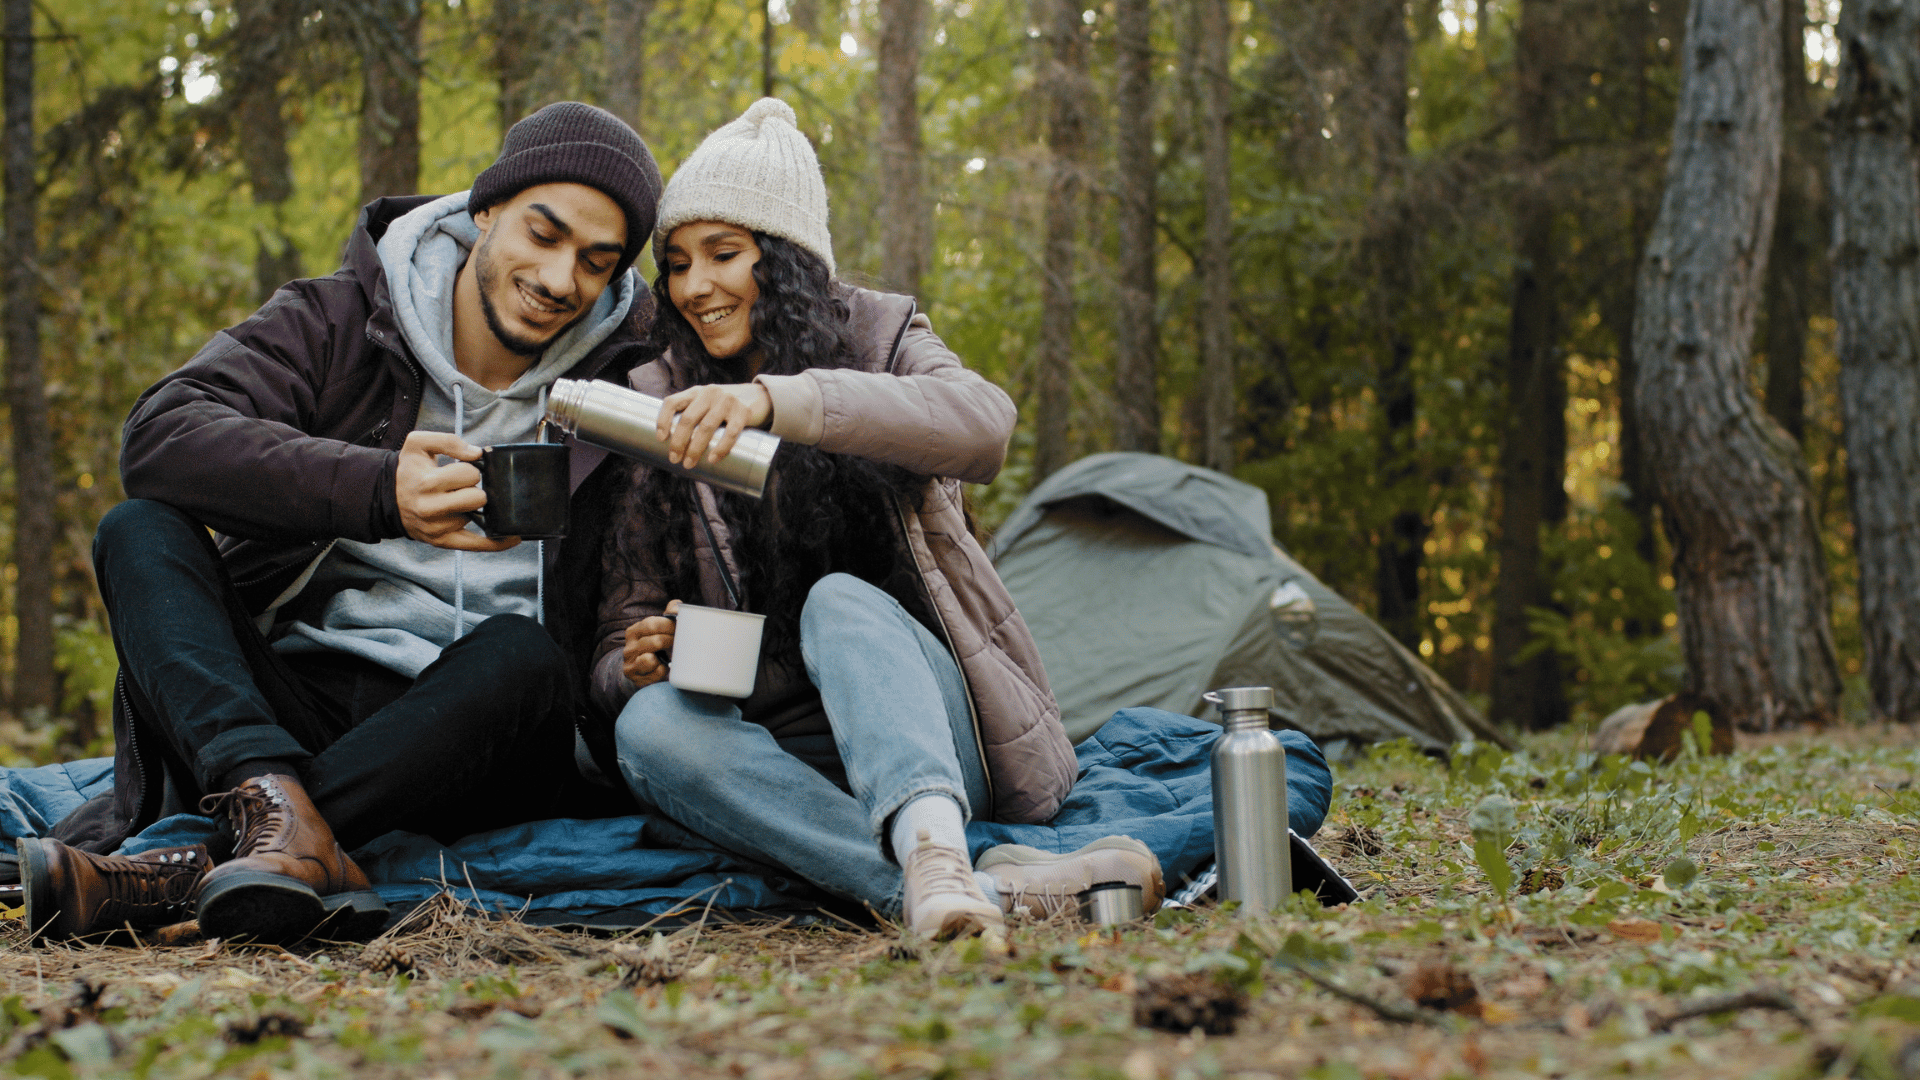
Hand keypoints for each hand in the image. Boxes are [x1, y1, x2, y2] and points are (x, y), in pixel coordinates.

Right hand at [395, 430, 518, 551]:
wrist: (388, 498)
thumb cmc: (409, 470)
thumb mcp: (418, 443)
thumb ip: (448, 440)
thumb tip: (476, 453)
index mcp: (427, 483)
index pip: (470, 474)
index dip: (469, 469)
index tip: (458, 471)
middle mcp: (431, 509)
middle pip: (479, 498)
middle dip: (474, 489)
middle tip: (460, 487)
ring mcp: (438, 528)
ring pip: (477, 516)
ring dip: (471, 508)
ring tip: (454, 501)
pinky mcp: (443, 541)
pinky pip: (476, 545)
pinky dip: (496, 543)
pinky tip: (513, 537)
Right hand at [622, 599, 681, 688]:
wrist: (639, 670)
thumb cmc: (654, 646)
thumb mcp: (659, 629)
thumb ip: (669, 614)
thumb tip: (677, 607)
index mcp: (634, 631)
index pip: (652, 624)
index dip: (669, 626)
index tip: (680, 628)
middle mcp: (629, 647)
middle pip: (655, 641)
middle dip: (671, 641)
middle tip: (679, 642)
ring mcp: (630, 663)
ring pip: (650, 659)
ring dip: (665, 657)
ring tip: (670, 655)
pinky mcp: (635, 678)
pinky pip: (654, 673)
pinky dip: (662, 670)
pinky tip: (663, 667)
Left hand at [656, 383, 772, 465]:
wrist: (758, 396)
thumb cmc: (725, 406)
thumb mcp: (707, 402)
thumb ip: (693, 413)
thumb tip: (674, 445)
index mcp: (696, 391)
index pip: (672, 402)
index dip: (663, 420)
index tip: (661, 439)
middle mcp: (710, 393)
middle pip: (688, 419)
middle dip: (678, 442)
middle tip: (675, 459)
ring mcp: (727, 401)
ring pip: (706, 427)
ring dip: (695, 449)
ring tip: (689, 463)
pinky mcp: (743, 412)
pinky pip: (730, 433)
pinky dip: (720, 448)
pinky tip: (713, 459)